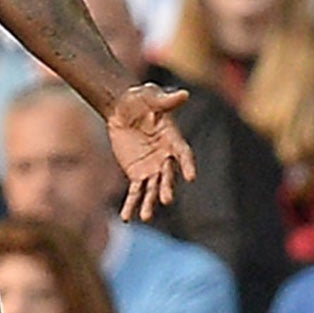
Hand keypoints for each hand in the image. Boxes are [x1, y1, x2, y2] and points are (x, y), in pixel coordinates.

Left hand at [107, 85, 196, 220]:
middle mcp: (166, 157)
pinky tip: (127, 218)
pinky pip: (135, 192)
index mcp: (173, 139)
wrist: (122, 109)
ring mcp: (152, 168)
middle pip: (168, 175)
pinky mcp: (137, 174)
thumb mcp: (150, 96)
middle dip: (167, 187)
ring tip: (145, 216)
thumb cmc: (139, 99)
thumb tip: (183, 94)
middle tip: (166, 200)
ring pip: (152, 188)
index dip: (187, 165)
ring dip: (150, 202)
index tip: (191, 177)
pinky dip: (131, 204)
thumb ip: (164, 100)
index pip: (184, 154)